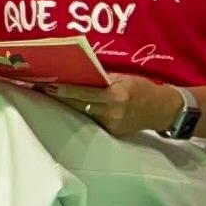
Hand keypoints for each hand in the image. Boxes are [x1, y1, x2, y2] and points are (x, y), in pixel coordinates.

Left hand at [46, 74, 183, 138]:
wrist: (164, 110)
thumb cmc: (143, 88)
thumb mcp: (125, 77)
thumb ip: (103, 77)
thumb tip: (79, 72)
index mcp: (116, 95)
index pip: (84, 92)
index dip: (64, 90)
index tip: (48, 85)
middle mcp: (113, 111)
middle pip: (79, 105)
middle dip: (60, 97)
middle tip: (41, 88)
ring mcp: (112, 124)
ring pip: (83, 113)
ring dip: (68, 105)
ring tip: (51, 96)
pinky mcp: (113, 132)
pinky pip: (93, 120)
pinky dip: (83, 112)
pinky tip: (72, 106)